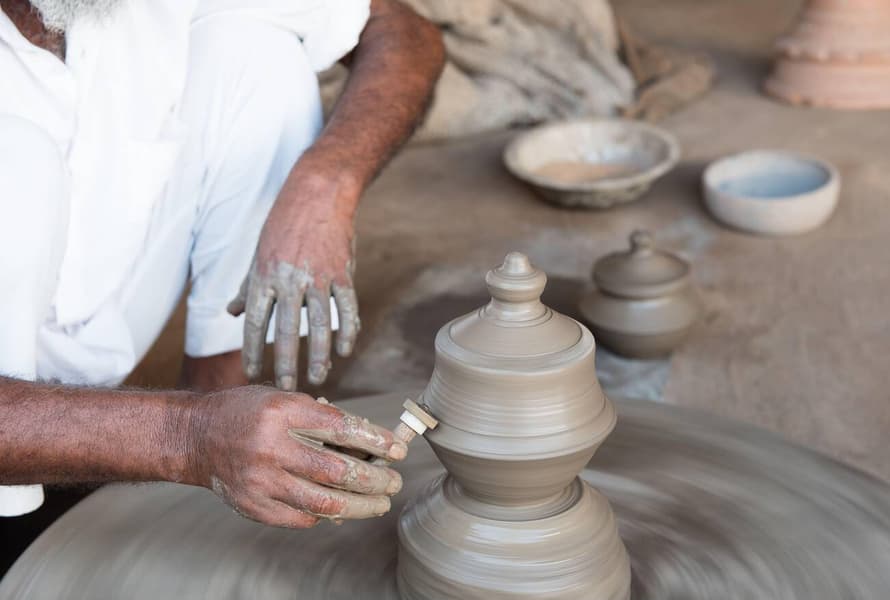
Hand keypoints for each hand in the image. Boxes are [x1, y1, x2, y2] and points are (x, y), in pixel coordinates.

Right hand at [189, 386, 405, 527]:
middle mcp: (271, 447)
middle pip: (337, 471)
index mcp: (282, 413)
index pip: (342, 429)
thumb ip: (321, 421)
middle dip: (375, 479)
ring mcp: (260, 480)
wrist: (195, 436)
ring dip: (360, 505)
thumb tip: (368, 446)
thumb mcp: (284, 400)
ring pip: (324, 503)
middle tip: (394, 482)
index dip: (376, 441)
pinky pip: (301, 517)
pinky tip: (342, 508)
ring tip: (380, 502)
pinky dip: (326, 514)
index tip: (399, 450)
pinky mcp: (253, 506)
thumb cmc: (248, 413)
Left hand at [228, 171, 360, 390]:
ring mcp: (318, 276)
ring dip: (318, 355)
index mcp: (264, 275)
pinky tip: (344, 351)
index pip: (254, 322)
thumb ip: (247, 287)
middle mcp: (289, 279)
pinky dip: (346, 331)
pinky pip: (346, 308)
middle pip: (285, 330)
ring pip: (318, 324)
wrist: (318, 193)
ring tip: (318, 378)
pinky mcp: (342, 273)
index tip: (253, 373)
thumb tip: (231, 312)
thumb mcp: (258, 253)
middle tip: (286, 387)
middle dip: (285, 363)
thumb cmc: (284, 224)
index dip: (253, 350)